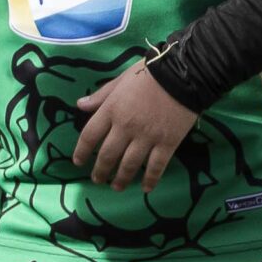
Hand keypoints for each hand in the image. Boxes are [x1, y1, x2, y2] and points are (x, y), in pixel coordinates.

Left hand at [72, 60, 196, 190]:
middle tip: (98, 180)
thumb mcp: (121, 79)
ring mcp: (146, 137)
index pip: (90, 135)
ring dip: (121, 179)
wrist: (183, 74)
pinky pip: (156, 167)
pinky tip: (146, 188)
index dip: (82, 151)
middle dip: (100, 171)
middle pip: (107, 155)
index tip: (78, 162)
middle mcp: (125, 127)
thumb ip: (101, 95)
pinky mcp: (167, 143)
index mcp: (112, 110)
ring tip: (116, 187)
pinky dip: (150, 179)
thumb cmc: (150, 72)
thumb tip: (80, 106)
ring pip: (129, 165)